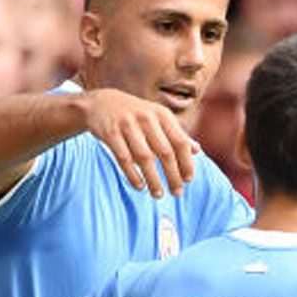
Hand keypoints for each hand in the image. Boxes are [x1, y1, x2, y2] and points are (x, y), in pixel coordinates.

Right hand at [80, 88, 198, 197]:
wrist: (100, 102)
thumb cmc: (136, 114)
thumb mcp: (158, 118)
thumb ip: (176, 133)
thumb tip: (196, 150)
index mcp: (162, 115)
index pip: (180, 142)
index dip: (186, 163)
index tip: (189, 180)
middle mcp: (147, 118)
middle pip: (165, 152)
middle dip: (173, 176)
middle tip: (177, 193)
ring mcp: (127, 125)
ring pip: (144, 158)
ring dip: (153, 179)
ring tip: (159, 194)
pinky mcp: (110, 133)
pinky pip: (123, 158)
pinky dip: (133, 175)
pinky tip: (140, 187)